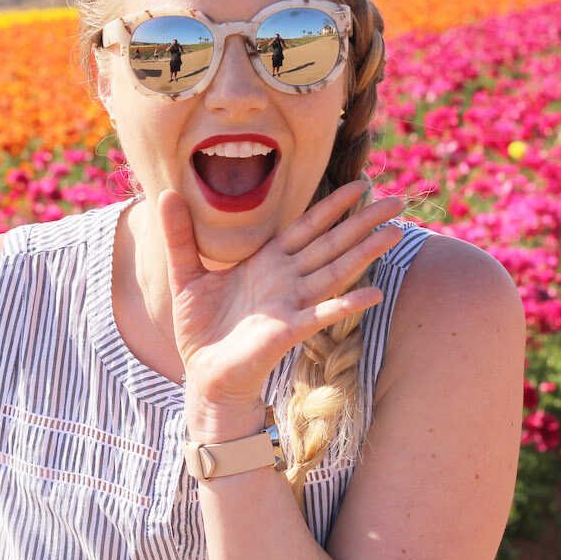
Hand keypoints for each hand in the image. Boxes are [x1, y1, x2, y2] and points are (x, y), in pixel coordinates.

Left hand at [157, 181, 404, 438]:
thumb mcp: (186, 273)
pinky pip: (321, 315)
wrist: (202, 376)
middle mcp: (286, 279)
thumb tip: (165, 193)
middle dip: (363, 221)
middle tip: (396, 200)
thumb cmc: (201, 328)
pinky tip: (373, 294)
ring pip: (335, 270)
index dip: (333, 206)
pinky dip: (347, 305)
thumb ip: (179, 234)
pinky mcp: (287, 331)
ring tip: (394, 232)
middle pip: (331, 243)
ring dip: (365, 252)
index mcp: (268, 262)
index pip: (307, 226)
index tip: (361, 183)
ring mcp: (291, 304)